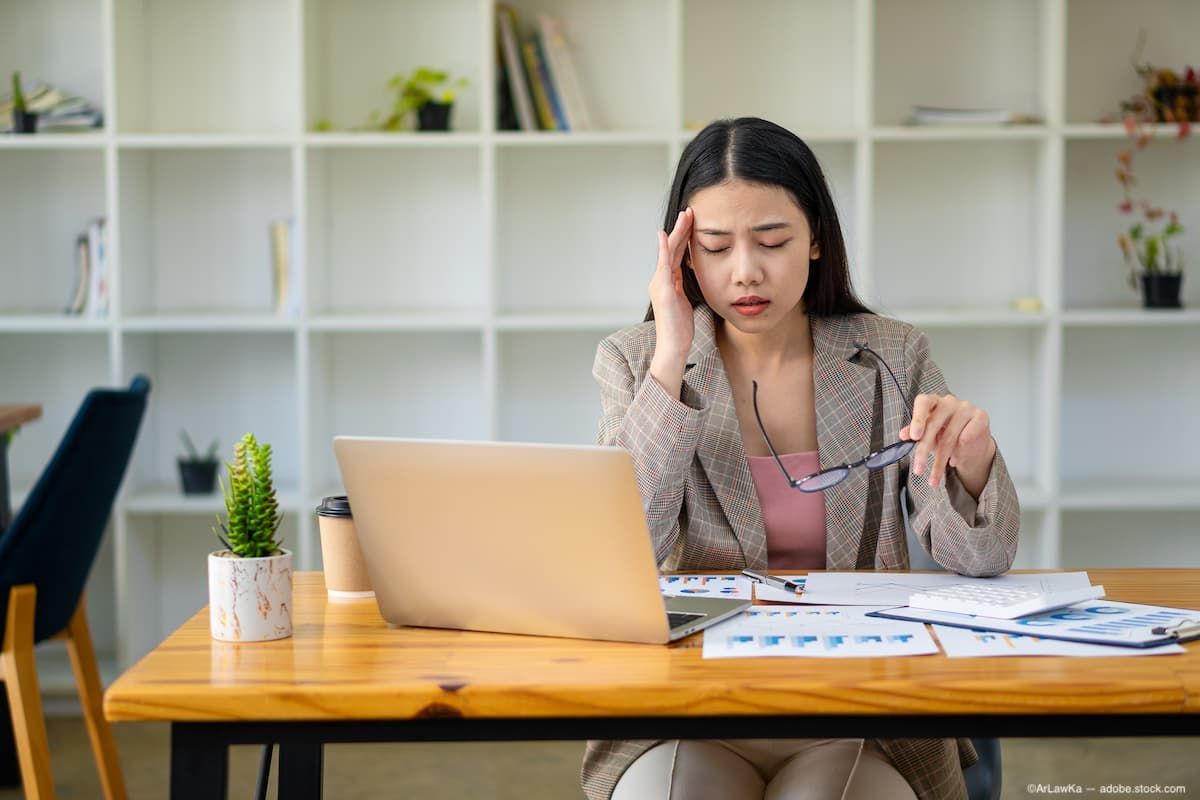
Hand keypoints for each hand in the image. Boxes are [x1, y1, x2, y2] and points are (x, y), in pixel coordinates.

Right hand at [649, 207, 694, 363]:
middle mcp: (660, 280)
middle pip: (670, 248)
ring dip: (677, 232)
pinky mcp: (663, 288)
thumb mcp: (685, 303)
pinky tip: (666, 236)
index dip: (684, 237)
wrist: (672, 346)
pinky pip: (663, 264)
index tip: (692, 222)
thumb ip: (684, 288)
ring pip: (667, 251)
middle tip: (689, 211)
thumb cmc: (680, 329)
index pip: (676, 254)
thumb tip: (691, 277)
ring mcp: (659, 283)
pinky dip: (664, 249)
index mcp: (667, 282)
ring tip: (686, 216)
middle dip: (681, 229)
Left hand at [900, 394, 996, 496]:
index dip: (917, 419)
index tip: (914, 437)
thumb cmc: (946, 433)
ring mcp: (966, 407)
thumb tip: (903, 435)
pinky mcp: (981, 416)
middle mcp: (949, 401)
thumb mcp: (928, 434)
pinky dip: (958, 454)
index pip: (923, 402)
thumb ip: (914, 432)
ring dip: (940, 461)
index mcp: (933, 401)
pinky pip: (966, 439)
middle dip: (924, 450)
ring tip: (935, 476)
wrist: (972, 442)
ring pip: (949, 437)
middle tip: (918, 469)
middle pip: (934, 425)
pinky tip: (954, 461)